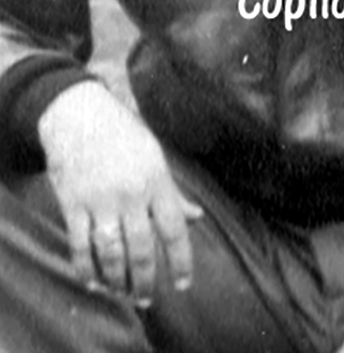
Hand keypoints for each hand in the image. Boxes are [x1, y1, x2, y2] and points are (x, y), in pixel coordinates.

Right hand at [36, 80, 199, 305]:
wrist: (80, 116)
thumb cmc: (124, 136)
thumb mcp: (157, 159)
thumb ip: (173, 194)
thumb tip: (197, 217)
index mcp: (158, 182)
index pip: (175, 229)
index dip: (181, 260)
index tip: (184, 284)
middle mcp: (132, 194)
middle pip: (142, 248)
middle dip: (145, 280)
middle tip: (145, 300)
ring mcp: (101, 200)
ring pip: (111, 251)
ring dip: (116, 278)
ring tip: (120, 292)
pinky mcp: (74, 204)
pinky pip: (80, 244)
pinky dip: (85, 267)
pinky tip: (92, 281)